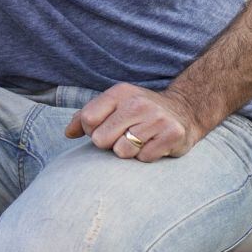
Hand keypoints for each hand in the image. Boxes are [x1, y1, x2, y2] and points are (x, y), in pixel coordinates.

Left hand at [64, 83, 203, 161]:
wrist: (183, 111)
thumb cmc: (139, 112)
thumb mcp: (113, 106)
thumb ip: (85, 117)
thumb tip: (68, 133)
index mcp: (119, 93)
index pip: (88, 120)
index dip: (90, 131)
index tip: (103, 130)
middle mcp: (137, 103)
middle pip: (100, 139)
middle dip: (109, 143)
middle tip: (123, 136)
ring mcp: (156, 118)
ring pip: (122, 151)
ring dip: (128, 152)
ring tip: (139, 140)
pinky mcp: (172, 135)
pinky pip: (144, 158)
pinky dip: (146, 156)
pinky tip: (154, 145)